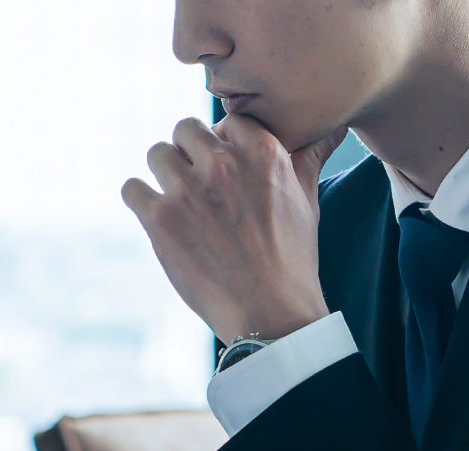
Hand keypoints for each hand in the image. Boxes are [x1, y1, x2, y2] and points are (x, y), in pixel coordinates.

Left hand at [121, 116, 348, 340]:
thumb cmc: (293, 258)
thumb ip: (310, 156)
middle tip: (199, 184)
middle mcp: (223, 164)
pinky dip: (141, 200)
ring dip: (164, 173)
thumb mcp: (307, 201)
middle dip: (190, 153)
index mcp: (262, 153)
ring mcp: (188, 190)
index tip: (226, 165)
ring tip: (179, 202)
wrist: (270, 313)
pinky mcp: (160, 219)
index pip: (229, 119)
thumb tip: (336, 126)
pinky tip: (158, 217)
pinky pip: (132, 188)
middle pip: (186, 129)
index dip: (224, 141)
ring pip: (157, 153)